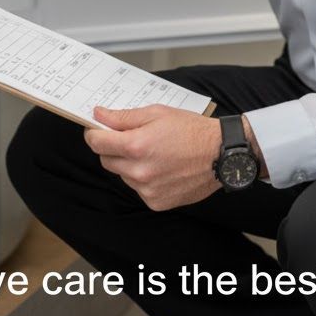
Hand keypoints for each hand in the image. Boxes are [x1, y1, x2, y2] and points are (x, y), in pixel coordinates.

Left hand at [84, 105, 222, 210]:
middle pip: (106, 160)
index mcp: (136, 146)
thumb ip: (124, 117)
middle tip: (132, 138)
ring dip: (129, 164)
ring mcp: (147, 190)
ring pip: (123, 175)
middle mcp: (139, 171)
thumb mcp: (157, 113)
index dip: (94, 133)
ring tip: (153, 153)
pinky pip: (138, 189)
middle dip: (113, 148)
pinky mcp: (156, 202)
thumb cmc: (191, 130)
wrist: (221, 155)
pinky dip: (143, 179)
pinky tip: (161, 168)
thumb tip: (98, 115)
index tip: (97, 129)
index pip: (97, 143)